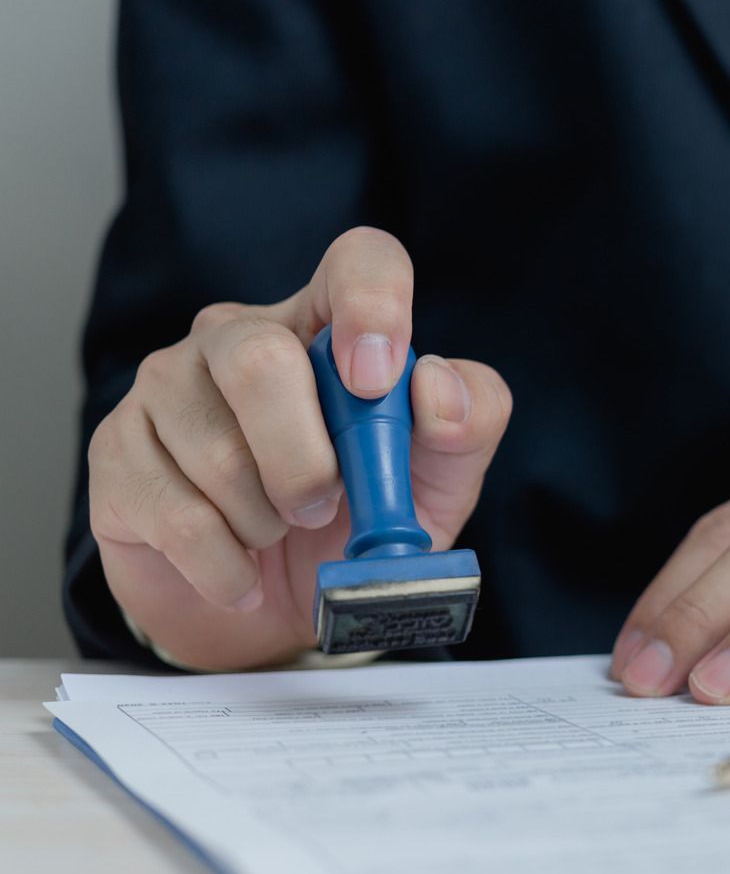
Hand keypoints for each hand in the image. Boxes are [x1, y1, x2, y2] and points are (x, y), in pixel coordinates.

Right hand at [88, 227, 512, 669]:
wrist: (277, 612)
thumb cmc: (358, 524)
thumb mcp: (437, 480)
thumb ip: (467, 423)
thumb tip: (437, 389)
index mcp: (329, 326)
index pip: (359, 261)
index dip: (373, 306)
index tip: (376, 381)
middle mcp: (239, 337)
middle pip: (261, 361)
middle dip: (306, 461)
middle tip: (326, 509)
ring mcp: (167, 386)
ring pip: (218, 453)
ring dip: (269, 522)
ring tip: (279, 533)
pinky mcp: (117, 452)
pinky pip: (178, 516)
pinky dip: (229, 567)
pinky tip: (242, 572)